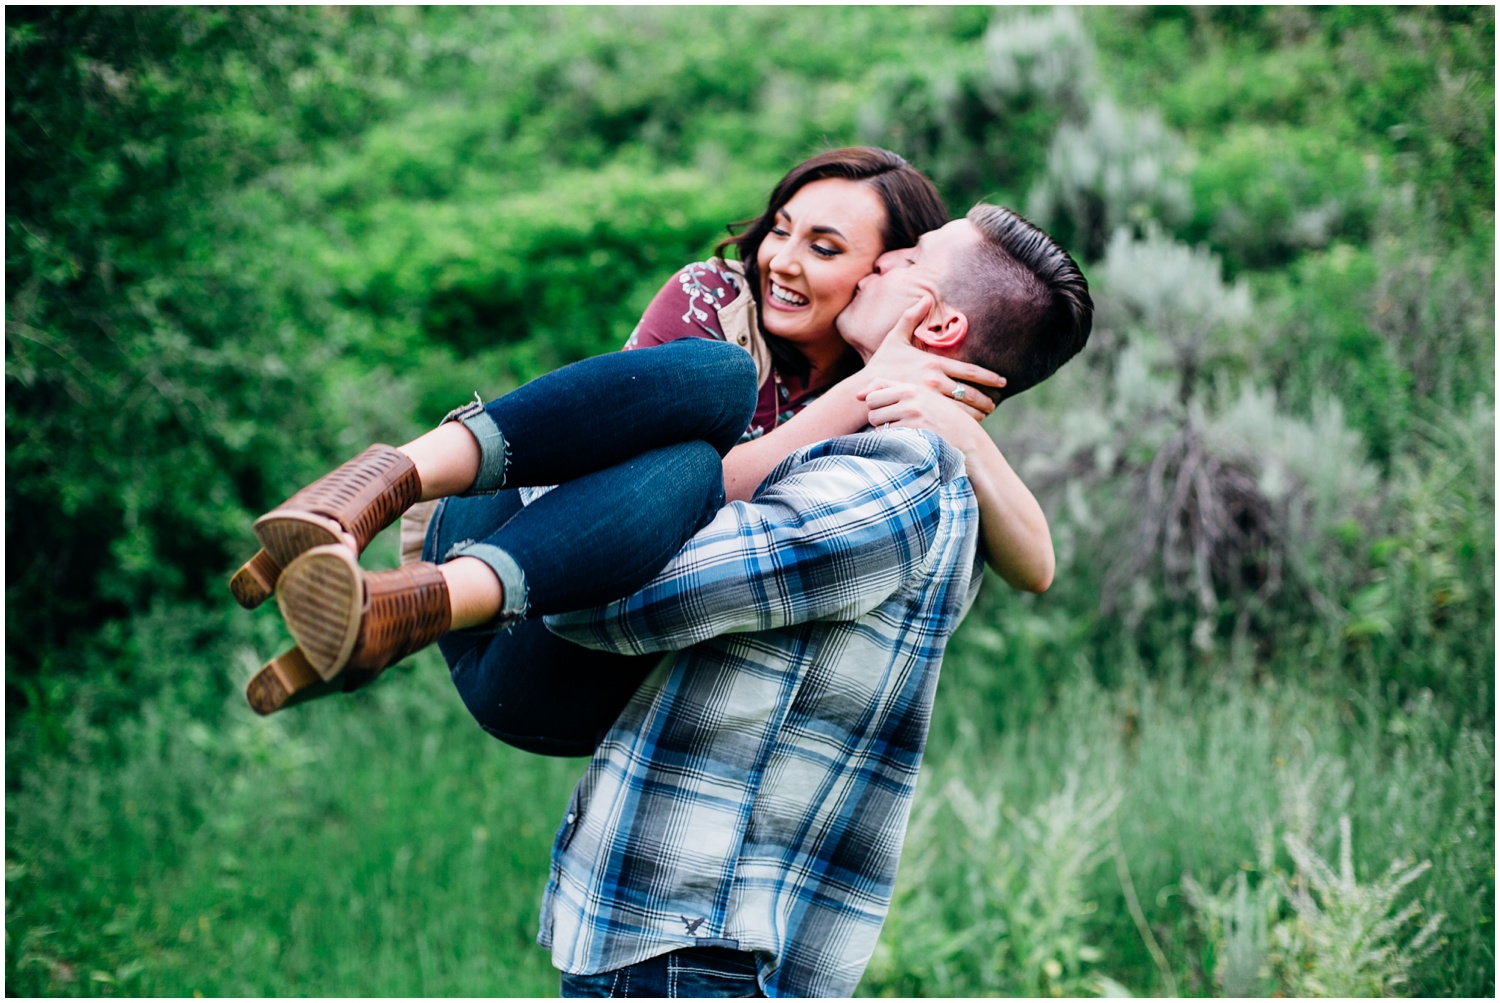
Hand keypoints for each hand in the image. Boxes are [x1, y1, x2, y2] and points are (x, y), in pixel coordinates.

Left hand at [859, 380, 990, 446]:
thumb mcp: (921, 396)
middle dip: (878, 418)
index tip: (887, 412)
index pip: (873, 394)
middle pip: (871, 409)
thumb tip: (858, 395)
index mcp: (911, 386)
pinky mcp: (913, 431)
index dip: (876, 406)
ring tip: (902, 432)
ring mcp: (911, 415)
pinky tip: (907, 440)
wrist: (966, 437)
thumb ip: (890, 389)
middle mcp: (910, 398)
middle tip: (894, 424)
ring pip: (877, 424)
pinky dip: (892, 441)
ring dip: (884, 431)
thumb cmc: (940, 417)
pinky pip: (887, 436)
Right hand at [860, 296, 1003, 418]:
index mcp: (934, 363)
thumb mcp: (895, 337)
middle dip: (986, 400)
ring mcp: (929, 399)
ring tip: (984, 415)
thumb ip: (911, 317)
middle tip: (995, 404)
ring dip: (976, 413)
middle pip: (970, 393)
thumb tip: (925, 297)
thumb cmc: (881, 364)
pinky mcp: (922, 413)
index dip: (989, 378)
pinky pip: (947, 419)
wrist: (865, 388)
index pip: (970, 371)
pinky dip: (960, 423)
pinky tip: (967, 426)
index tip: (1002, 382)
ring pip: (961, 409)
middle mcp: (935, 381)